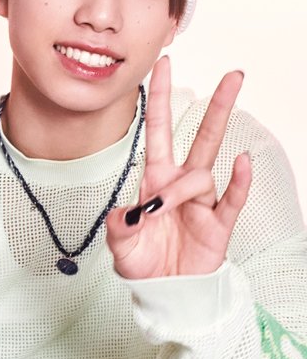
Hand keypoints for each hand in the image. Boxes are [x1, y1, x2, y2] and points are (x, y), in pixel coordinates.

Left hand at [105, 56, 251, 278]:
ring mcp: (202, 203)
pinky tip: (242, 164)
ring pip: (203, 174)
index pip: (159, 131)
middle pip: (201, 137)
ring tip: (167, 205)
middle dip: (217, 106)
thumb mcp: (118, 243)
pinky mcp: (218, 224)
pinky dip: (238, 182)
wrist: (165, 292)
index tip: (163, 66)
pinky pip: (232, 198)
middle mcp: (180, 185)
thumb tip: (125, 211)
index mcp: (154, 180)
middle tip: (234, 74)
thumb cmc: (143, 262)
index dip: (162, 99)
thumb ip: (118, 226)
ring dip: (183, 187)